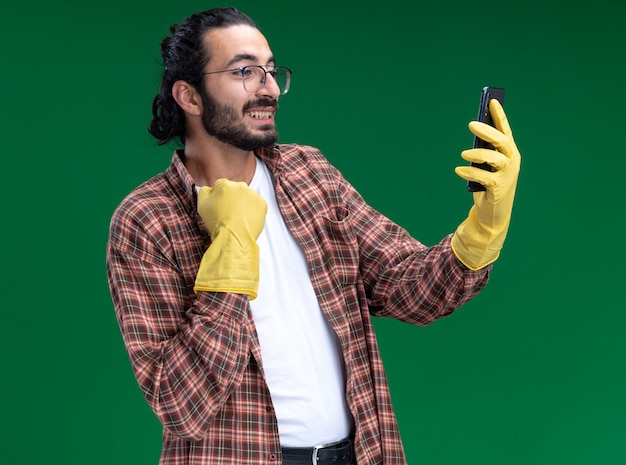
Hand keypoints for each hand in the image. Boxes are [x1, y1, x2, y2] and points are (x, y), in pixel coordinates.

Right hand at [194, 179, 267, 298]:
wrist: (233, 241)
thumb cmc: (215, 227)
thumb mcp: (201, 209)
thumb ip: (201, 194)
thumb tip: (204, 188)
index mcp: (226, 184)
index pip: (221, 186)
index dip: (219, 200)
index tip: (219, 212)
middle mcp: (242, 187)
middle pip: (235, 191)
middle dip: (231, 203)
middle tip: (227, 218)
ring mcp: (254, 197)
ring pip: (246, 200)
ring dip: (243, 208)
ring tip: (236, 224)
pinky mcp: (263, 207)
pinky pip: (256, 209)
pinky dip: (253, 215)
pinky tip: (246, 225)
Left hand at [451, 99, 520, 269]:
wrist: (493, 214)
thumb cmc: (488, 186)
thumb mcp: (486, 166)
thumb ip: (483, 152)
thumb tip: (474, 136)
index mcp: (510, 153)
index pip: (506, 131)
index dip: (499, 116)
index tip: (492, 100)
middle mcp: (511, 162)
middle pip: (502, 141)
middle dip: (487, 131)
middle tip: (471, 124)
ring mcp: (506, 175)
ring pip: (494, 158)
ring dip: (477, 154)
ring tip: (463, 154)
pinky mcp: (498, 188)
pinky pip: (483, 177)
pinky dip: (470, 172)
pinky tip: (459, 171)